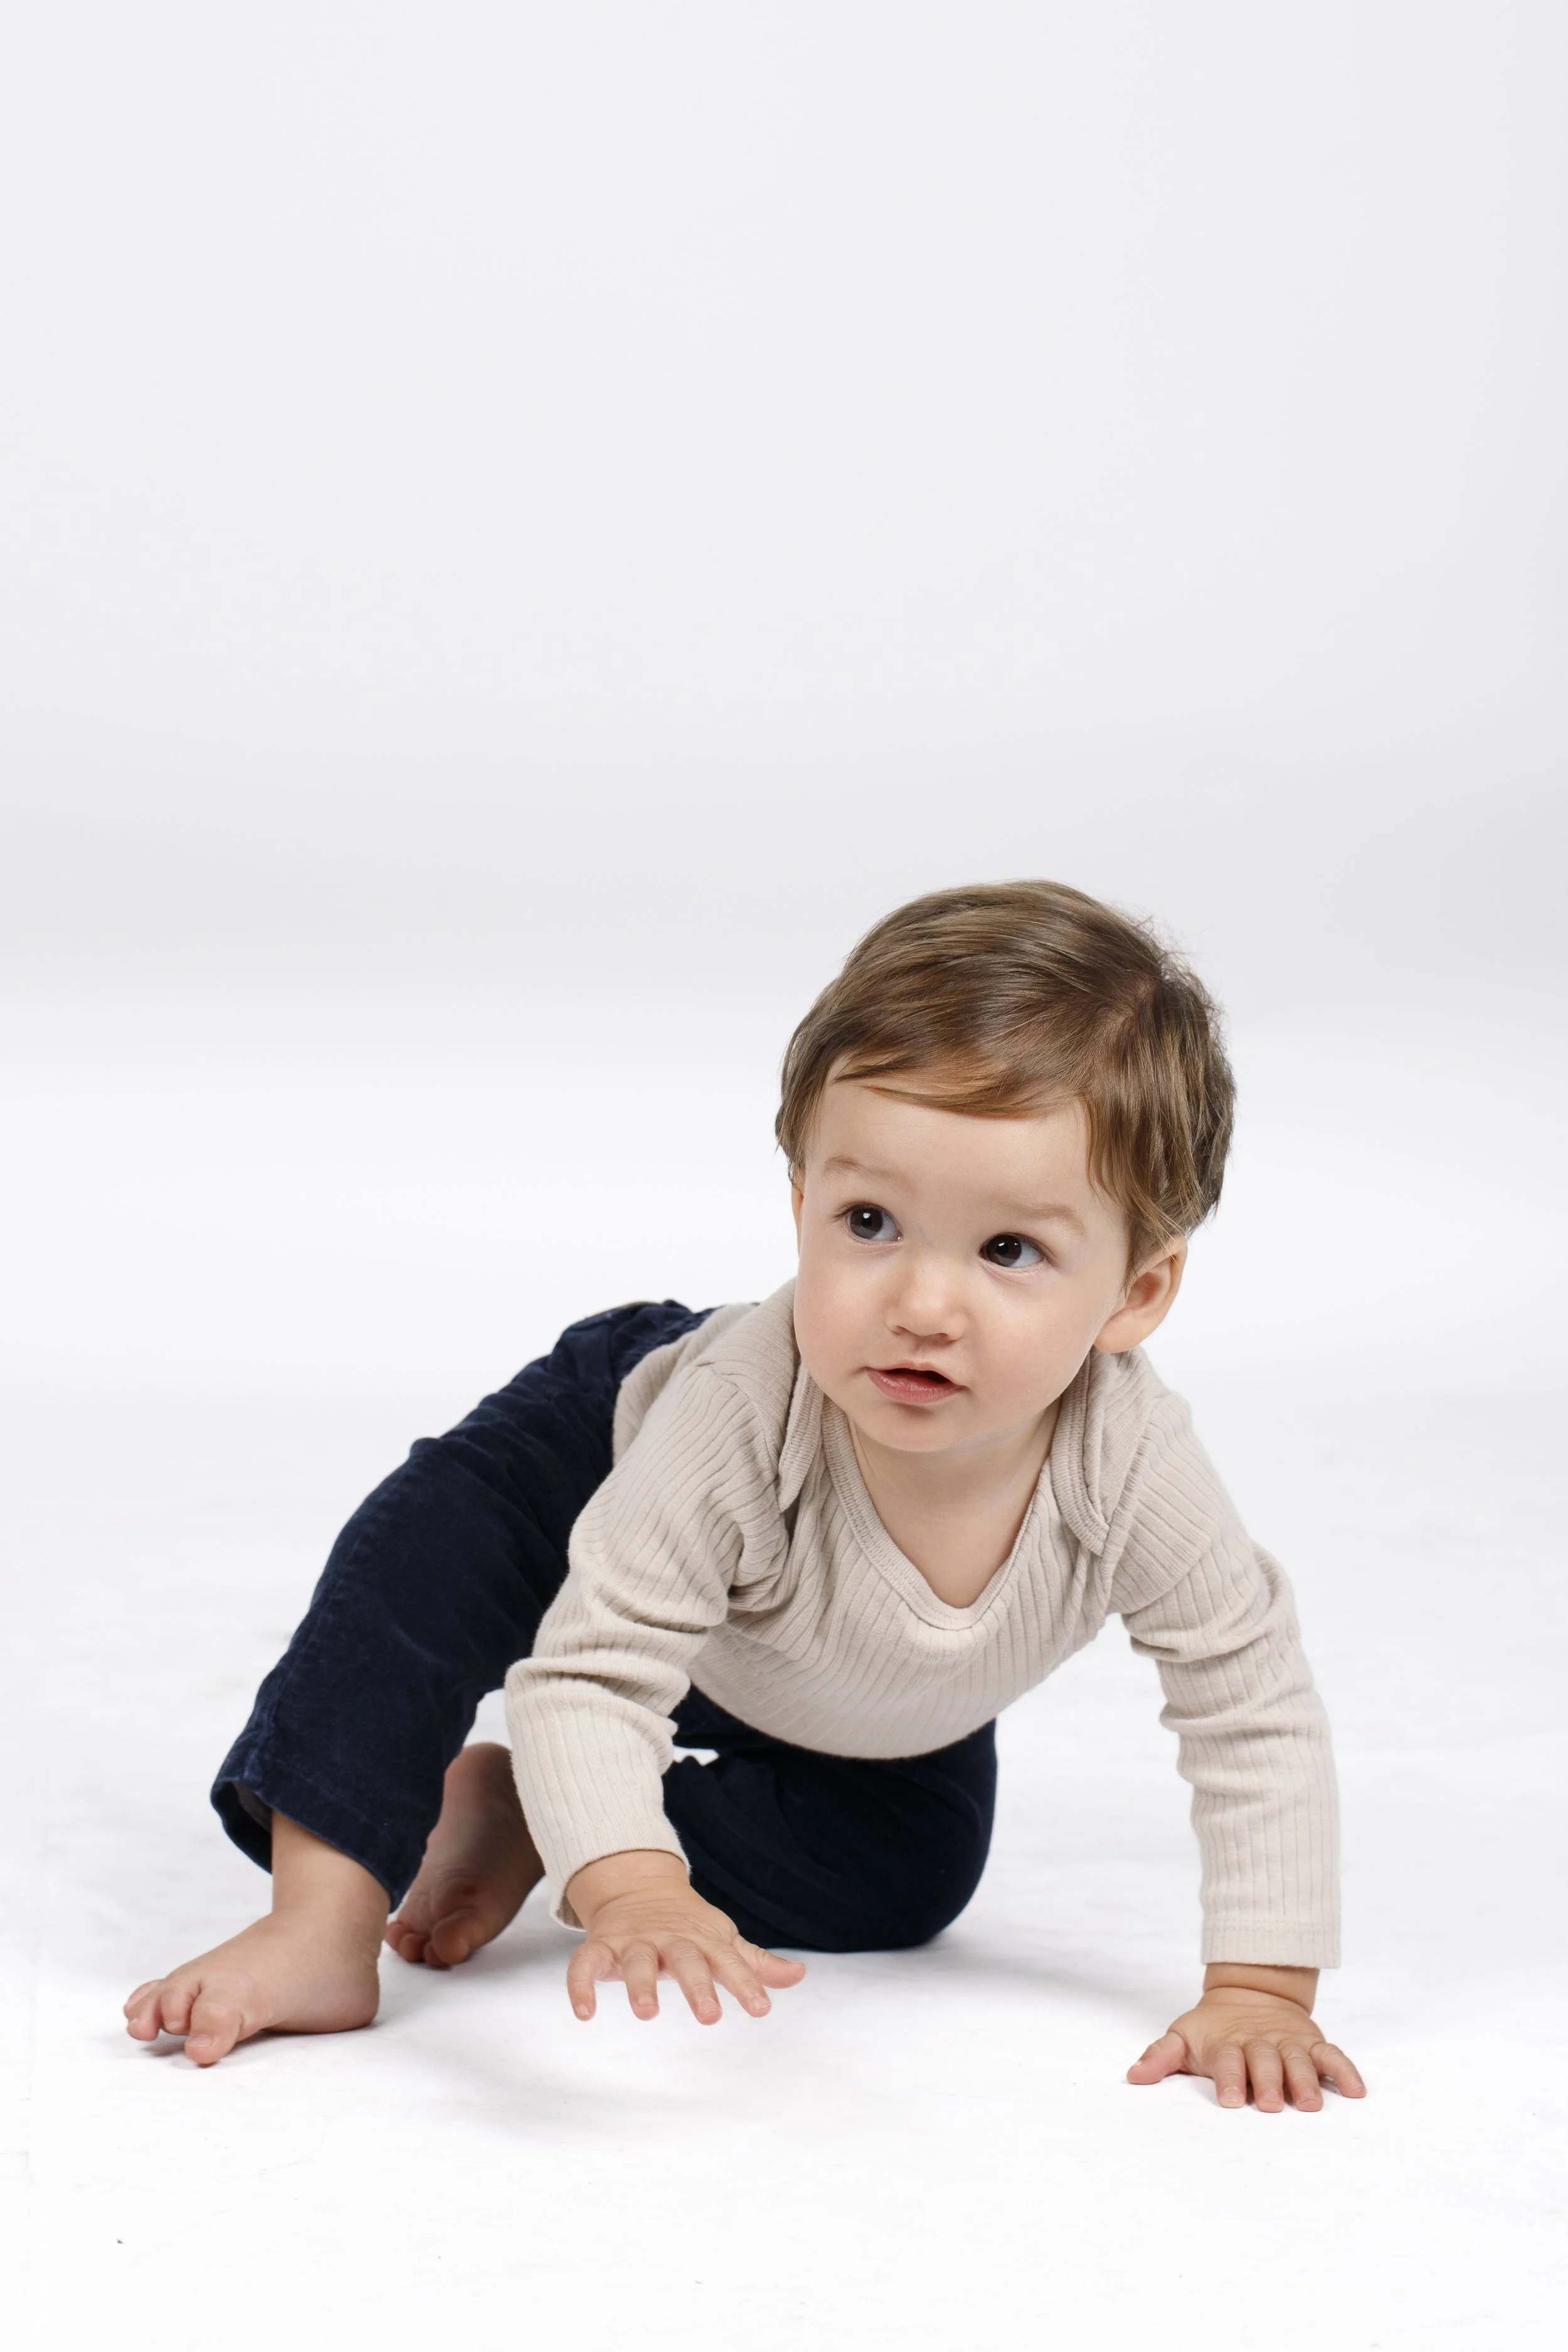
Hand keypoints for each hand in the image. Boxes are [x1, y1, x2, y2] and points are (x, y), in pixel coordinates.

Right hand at [563, 1849, 806, 2024]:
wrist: (638, 1886)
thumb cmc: (689, 1925)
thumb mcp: (722, 1940)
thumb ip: (754, 1963)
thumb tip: (799, 1976)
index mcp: (703, 1940)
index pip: (729, 1962)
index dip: (745, 1984)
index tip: (762, 2010)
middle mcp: (671, 1939)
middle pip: (686, 1960)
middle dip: (697, 1986)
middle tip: (710, 2017)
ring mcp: (635, 1941)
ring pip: (638, 1960)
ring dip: (641, 1985)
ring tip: (647, 2013)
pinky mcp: (602, 1945)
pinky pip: (586, 1963)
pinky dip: (581, 1985)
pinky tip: (584, 2013)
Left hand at [1127, 1965, 1365, 2111]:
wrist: (1248, 1992)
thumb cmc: (1212, 2028)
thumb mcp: (1183, 2036)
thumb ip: (1161, 2057)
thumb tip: (1133, 2077)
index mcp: (1227, 2043)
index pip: (1228, 2060)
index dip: (1230, 2078)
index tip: (1232, 2099)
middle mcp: (1260, 2042)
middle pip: (1266, 2060)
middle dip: (1269, 2082)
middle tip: (1273, 2104)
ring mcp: (1288, 2042)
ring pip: (1299, 2058)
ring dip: (1305, 2079)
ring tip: (1312, 2103)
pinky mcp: (1311, 2042)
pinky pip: (1331, 2055)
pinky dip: (1345, 2070)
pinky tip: (1357, 2091)